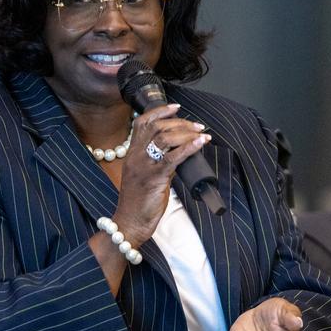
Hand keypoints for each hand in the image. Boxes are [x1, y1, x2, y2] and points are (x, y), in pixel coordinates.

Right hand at [114, 104, 211, 245]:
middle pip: (156, 127)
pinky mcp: (154, 178)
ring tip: (201, 133)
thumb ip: (157, 161)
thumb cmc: (138, 202)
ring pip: (164, 138)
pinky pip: (173, 157)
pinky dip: (189, 147)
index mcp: (132, 154)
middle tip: (196, 125)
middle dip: (180, 122)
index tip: (175, 107)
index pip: (141, 123)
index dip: (159, 111)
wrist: (130, 222)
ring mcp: (144, 166)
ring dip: (186, 132)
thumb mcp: (144, 176)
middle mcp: (136, 156)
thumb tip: (178, 151)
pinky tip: (200, 143)